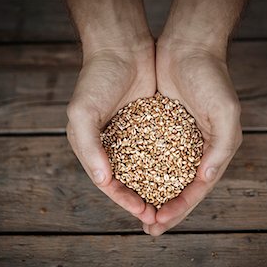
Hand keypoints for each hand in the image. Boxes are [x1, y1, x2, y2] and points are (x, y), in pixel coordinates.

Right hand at [66, 40, 157, 224]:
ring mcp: (134, 137)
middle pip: (130, 183)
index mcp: (93, 149)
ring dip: (159, 190)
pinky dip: (170, 166)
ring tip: (174, 206)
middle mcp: (113, 147)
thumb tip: (103, 180)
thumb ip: (88, 146)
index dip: (126, 201)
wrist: (122, 47)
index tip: (144, 212)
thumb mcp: (83, 111)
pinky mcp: (152, 126)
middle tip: (161, 220)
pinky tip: (184, 178)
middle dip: (144, 202)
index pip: (110, 184)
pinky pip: (162, 152)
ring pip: (148, 171)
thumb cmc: (97, 78)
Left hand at [143, 38, 242, 235]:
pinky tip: (129, 182)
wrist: (188, 47)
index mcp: (213, 150)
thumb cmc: (211, 78)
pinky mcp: (159, 128)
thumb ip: (221, 146)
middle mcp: (196, 149)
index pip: (197, 188)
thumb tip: (206, 177)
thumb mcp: (225, 112)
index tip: (160, 222)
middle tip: (149, 228)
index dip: (180, 208)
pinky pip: (149, 154)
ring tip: (138, 212)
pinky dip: (141, 170)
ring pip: (163, 175)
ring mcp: (177, 139)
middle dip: (165, 209)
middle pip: (179, 188)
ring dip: (152, 195)